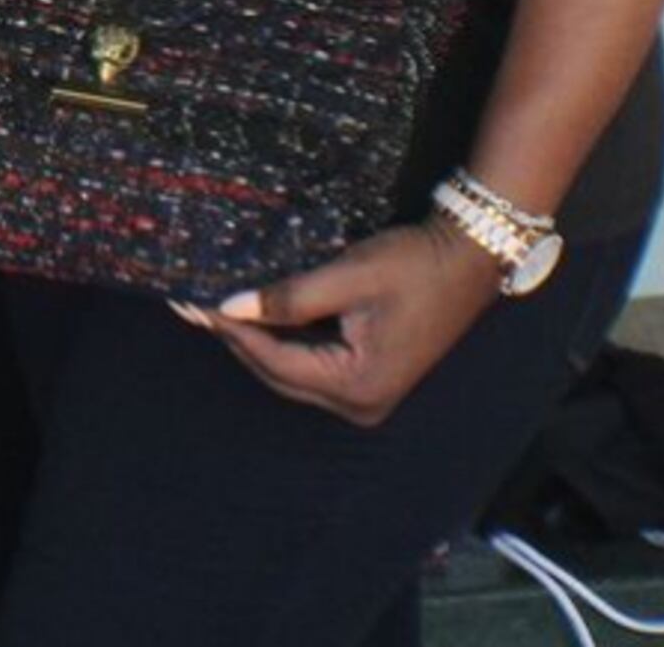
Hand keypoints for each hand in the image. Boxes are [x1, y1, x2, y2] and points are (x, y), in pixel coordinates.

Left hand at [171, 222, 502, 427]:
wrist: (470, 259)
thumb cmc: (414, 265)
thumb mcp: (348, 276)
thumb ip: (289, 298)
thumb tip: (228, 308)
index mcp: (358, 386)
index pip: (274, 361)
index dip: (231, 332)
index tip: (193, 306)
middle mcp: (361, 405)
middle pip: (279, 375)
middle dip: (236, 341)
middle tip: (193, 309)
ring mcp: (368, 397)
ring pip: (292, 374)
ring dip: (256, 343)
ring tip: (214, 312)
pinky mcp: (371, 379)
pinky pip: (313, 367)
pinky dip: (283, 344)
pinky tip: (256, 319)